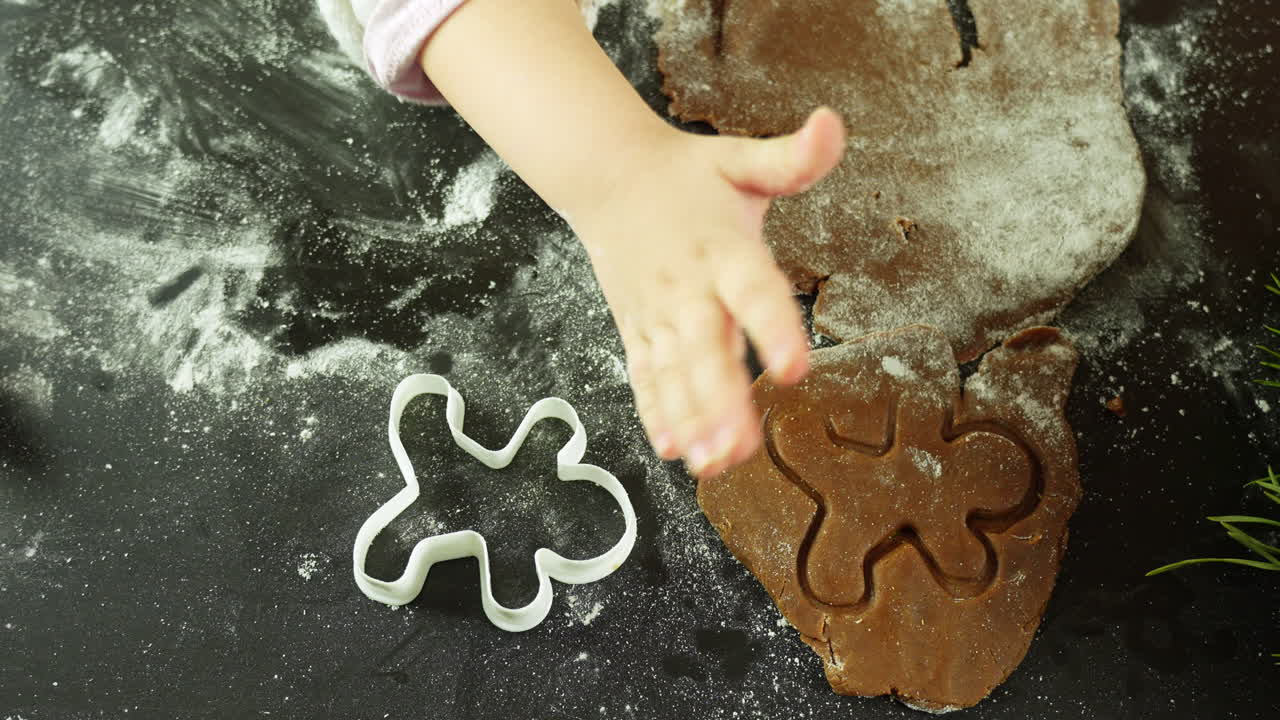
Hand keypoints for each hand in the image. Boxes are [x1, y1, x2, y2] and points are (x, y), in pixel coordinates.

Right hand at [571, 108, 846, 477]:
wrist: (608, 177)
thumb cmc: (687, 175)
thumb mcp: (741, 159)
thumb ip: (792, 158)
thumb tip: (833, 124)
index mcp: (722, 247)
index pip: (752, 290)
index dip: (773, 329)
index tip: (794, 369)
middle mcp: (688, 287)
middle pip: (704, 348)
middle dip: (721, 399)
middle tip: (742, 445)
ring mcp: (657, 315)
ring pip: (674, 373)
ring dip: (692, 419)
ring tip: (713, 462)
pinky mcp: (638, 331)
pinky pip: (646, 376)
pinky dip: (656, 412)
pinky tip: (673, 448)